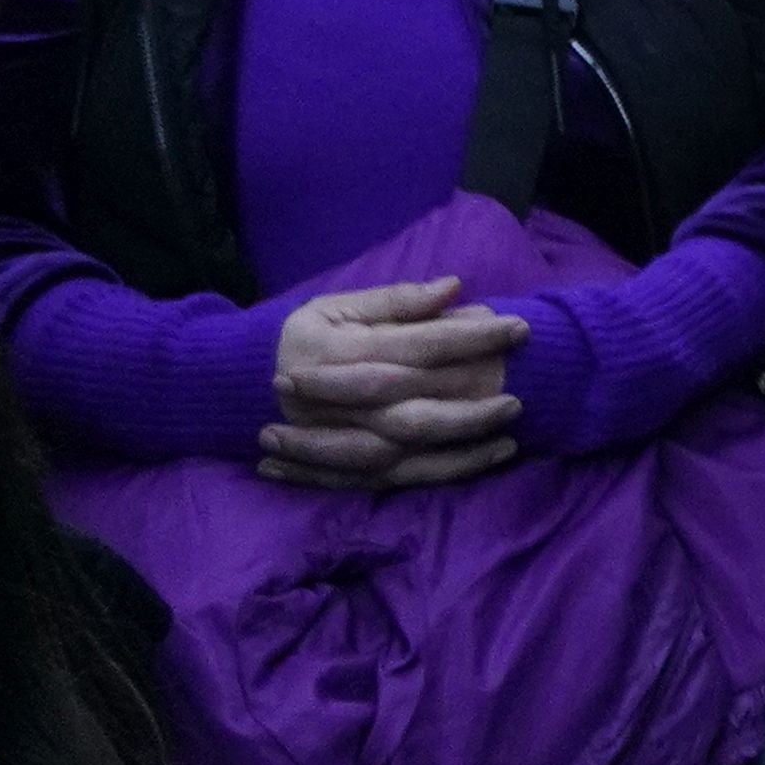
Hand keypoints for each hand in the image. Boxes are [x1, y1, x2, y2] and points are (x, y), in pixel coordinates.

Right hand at [263, 275, 525, 490]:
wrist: (242, 390)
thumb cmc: (303, 339)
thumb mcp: (335, 306)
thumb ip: (395, 300)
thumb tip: (453, 286)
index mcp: (341, 354)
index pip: (419, 346)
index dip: (472, 337)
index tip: (519, 327)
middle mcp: (343, 405)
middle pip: (418, 407)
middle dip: (475, 400)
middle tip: (522, 391)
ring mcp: (345, 443)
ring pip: (413, 451)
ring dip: (466, 444)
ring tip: (513, 432)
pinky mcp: (349, 470)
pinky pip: (403, 478)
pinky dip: (448, 471)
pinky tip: (488, 458)